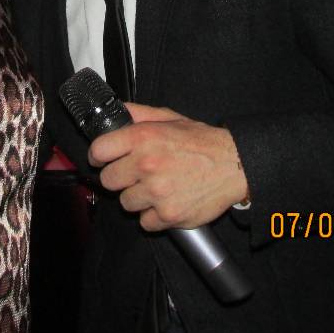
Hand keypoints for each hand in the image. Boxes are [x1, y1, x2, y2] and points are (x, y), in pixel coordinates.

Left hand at [87, 103, 249, 230]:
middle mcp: (147, 164)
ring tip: (157, 187)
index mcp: (143, 137)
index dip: (99, 156)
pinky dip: (154, 216)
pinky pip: (145, 222)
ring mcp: (157, 192)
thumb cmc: (202, 142)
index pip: (99, 150)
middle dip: (120, 178)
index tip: (103, 159)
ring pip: (125, 203)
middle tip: (137, 174)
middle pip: (108, 180)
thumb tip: (115, 110)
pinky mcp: (168, 215)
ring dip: (138, 198)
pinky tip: (166, 202)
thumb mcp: (169, 117)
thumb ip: (138, 113)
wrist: (234, 165)